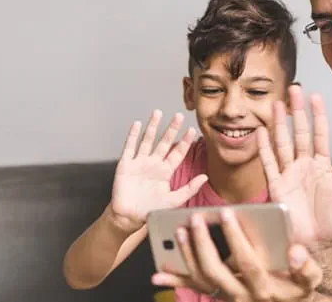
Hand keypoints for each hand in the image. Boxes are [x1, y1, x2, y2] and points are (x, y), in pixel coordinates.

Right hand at [109, 110, 207, 232]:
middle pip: (164, 142)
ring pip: (147, 140)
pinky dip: (132, 135)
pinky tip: (137, 125)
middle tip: (178, 116)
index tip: (192, 130)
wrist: (128, 217)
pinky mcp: (125, 164)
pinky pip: (129, 147)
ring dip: (152, 127)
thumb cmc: (150, 210)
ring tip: (158, 113)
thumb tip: (205, 177)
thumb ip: (189, 189)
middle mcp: (153, 164)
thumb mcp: (174, 201)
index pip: (177, 153)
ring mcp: (139, 162)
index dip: (184, 142)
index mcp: (165, 172)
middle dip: (171, 129)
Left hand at [151, 208, 322, 301]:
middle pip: (216, 270)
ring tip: (178, 231)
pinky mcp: (215, 294)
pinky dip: (173, 281)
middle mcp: (241, 295)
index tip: (224, 213)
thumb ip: (305, 267)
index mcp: (264, 287)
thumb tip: (295, 251)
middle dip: (203, 243)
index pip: (247, 262)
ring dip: (186, 256)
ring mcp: (225, 296)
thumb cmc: (294, 286)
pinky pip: (192, 288)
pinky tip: (156, 275)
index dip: (235, 238)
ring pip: (201, 278)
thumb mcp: (307, 280)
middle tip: (194, 217)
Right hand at [257, 85, 331, 244]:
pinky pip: (268, 162)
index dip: (318, 116)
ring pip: (282, 142)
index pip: (319, 134)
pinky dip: (263, 147)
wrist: (316, 242)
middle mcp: (303, 165)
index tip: (315, 97)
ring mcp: (288, 173)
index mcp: (321, 165)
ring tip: (276, 105)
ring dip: (279, 123)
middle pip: (299, 132)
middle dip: (297, 111)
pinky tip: (261, 132)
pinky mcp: (275, 184)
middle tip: (294, 90)